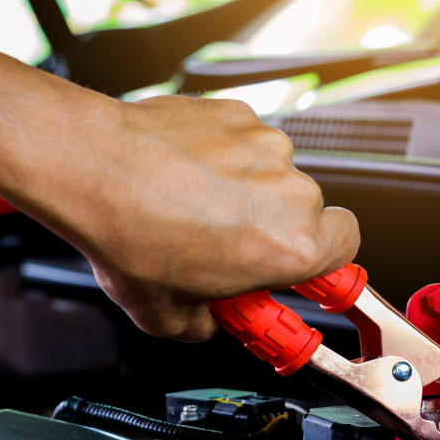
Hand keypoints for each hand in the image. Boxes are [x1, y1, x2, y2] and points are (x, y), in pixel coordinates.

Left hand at [7, 94, 359, 341]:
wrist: (93, 168)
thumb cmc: (130, 234)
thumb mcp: (167, 317)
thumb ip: (208, 325)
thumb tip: (207, 320)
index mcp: (290, 247)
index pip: (346, 249)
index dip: (324, 261)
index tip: (300, 271)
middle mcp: (288, 191)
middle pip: (306, 212)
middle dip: (273, 229)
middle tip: (229, 247)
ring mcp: (265, 146)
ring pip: (273, 175)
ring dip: (246, 192)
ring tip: (195, 208)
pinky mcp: (238, 114)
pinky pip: (244, 143)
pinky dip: (223, 159)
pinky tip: (185, 176)